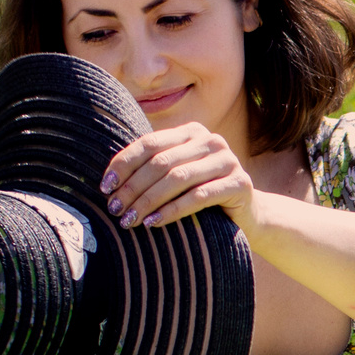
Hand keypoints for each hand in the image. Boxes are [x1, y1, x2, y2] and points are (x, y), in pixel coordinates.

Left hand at [101, 124, 257, 232]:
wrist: (249, 216)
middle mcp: (211, 140)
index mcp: (191, 132)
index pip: (149, 144)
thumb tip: (108, 181)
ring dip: (148, 201)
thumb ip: (155, 168)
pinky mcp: (240, 183)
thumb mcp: (179, 177)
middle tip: (115, 209)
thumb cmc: (204, 197)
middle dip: (133, 187)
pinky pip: (198, 197)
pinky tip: (154, 223)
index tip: (105, 188)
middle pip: (161, 162)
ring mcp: (228, 160)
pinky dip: (172, 211)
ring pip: (177, 179)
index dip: (124, 165)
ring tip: (130, 220)